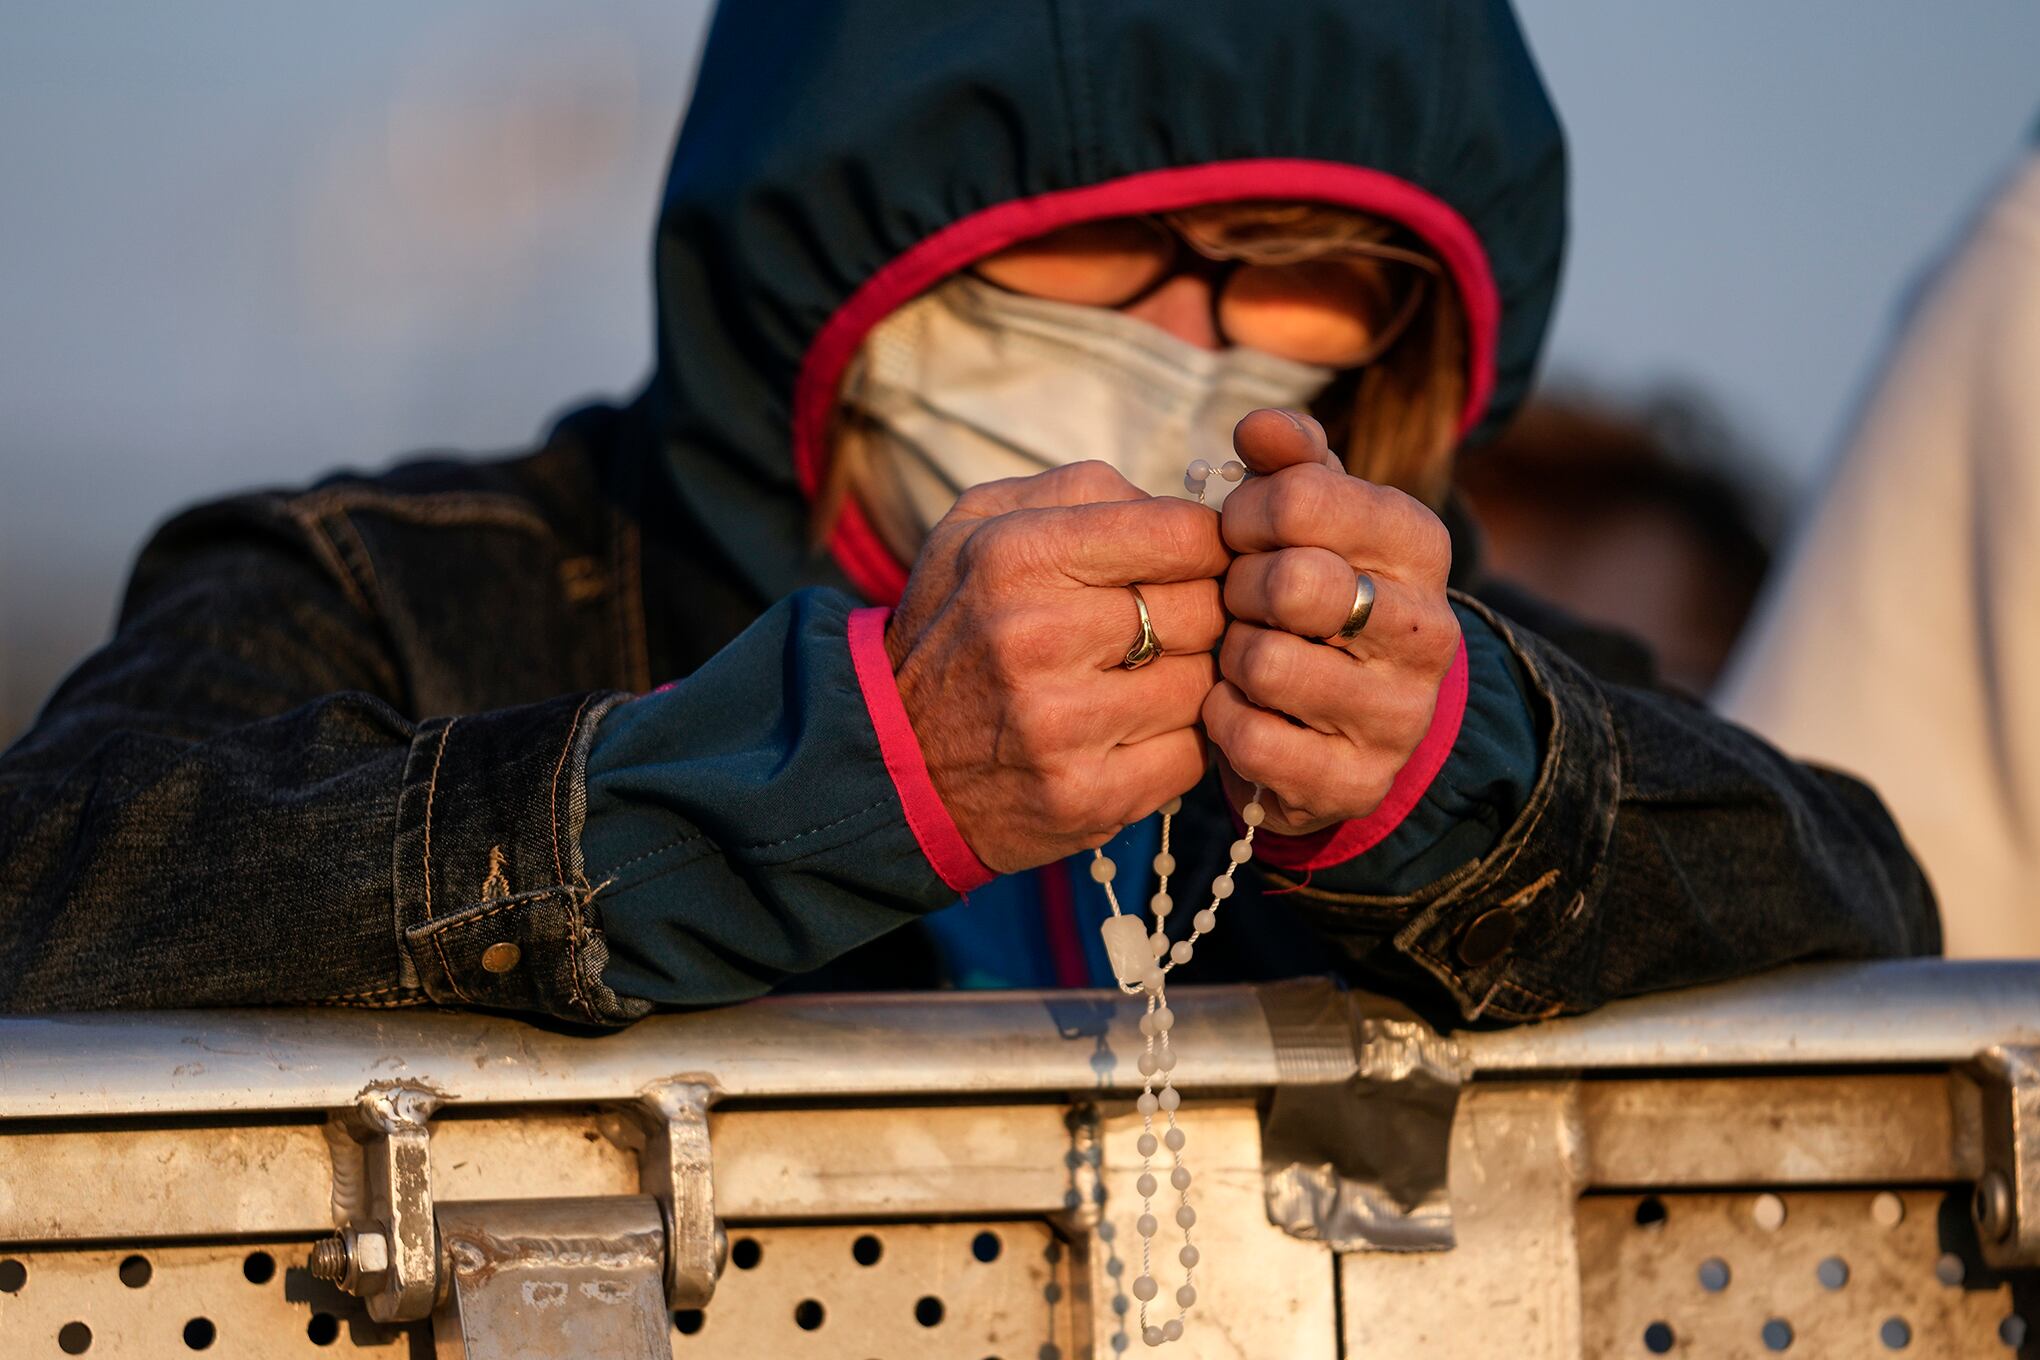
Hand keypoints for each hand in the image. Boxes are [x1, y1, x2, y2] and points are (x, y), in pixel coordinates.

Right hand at [887, 461, 1228, 873]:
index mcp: (1018, 554)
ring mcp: (1063, 725)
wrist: (894, 756)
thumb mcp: (982, 525)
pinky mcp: (1086, 796)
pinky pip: (1192, 756)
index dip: (1204, 547)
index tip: (1188, 563)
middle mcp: (1037, 636)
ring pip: (1203, 684)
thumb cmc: (958, 624)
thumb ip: (1083, 490)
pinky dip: (1176, 744)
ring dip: (1186, 681)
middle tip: (1160, 626)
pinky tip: (1130, 733)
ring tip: (1135, 681)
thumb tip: (1183, 508)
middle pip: (1203, 610)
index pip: (1183, 534)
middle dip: (1195, 614)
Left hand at [1204, 409, 1459, 835]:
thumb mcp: (1309, 521)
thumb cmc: (1312, 599)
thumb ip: (1289, 461)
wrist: (1342, 722)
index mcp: (1418, 545)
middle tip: (1236, 601)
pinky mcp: (1358, 781)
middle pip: (1290, 581)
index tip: (1238, 534)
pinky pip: (1252, 738)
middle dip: (1237, 588)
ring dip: (1229, 658)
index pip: (1305, 497)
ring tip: (1241, 656)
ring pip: (1266, 663)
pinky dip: (1224, 721)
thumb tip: (1259, 427)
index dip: (1245, 513)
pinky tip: (1238, 710)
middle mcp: (1427, 629)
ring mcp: (1399, 713)